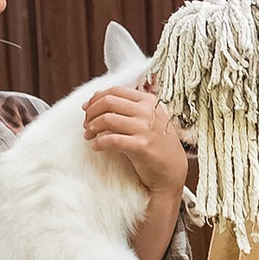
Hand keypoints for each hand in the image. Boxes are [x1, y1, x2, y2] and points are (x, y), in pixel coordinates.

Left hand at [84, 78, 187, 197]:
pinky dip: (99, 142)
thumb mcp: (147, 118)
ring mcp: (145, 129)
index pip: (115, 91)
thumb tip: (95, 98)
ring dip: (92, 127)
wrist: (172, 169)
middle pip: (108, 102)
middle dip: (91, 112)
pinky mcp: (141, 146)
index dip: (96, 98)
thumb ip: (127, 107)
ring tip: (88, 135)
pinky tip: (96, 146)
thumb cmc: (156, 142)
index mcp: (148, 101)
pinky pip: (112, 140)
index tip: (86, 108)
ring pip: (107, 119)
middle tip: (86, 124)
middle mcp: (147, 112)